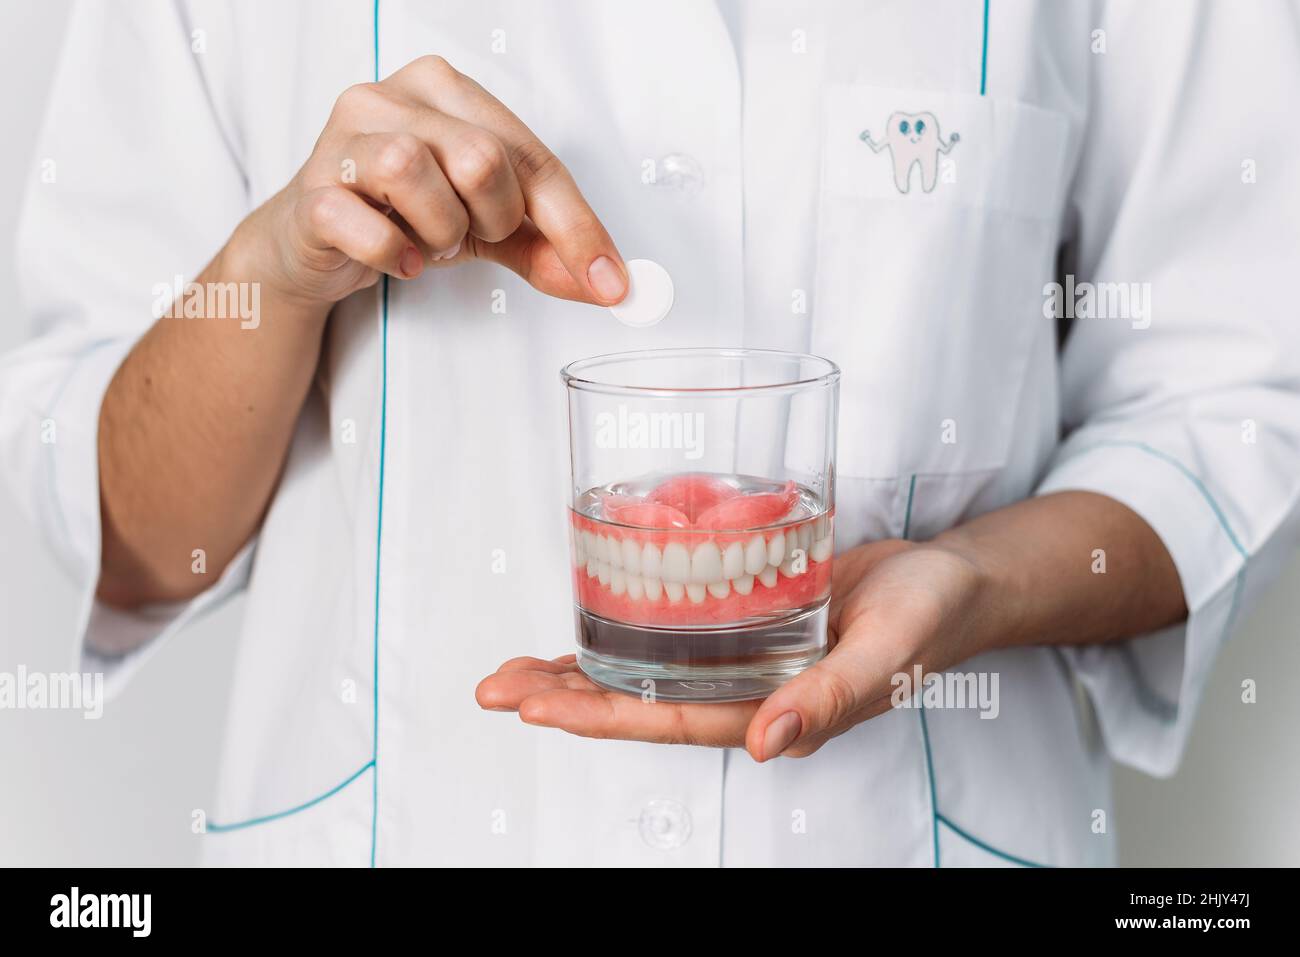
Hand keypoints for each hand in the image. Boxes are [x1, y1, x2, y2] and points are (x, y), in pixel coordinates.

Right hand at [232, 55, 626, 310]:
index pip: (531, 156)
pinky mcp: (312, 190)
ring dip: (440, 233)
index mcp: (446, 90)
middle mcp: (392, 96)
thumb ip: (547, 248)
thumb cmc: (401, 215)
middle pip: (481, 158)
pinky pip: (367, 225)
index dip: (576, 226)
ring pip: (417, 173)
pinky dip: (395, 254)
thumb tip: (608, 282)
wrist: (311, 245)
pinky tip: (400, 258)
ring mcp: (344, 137)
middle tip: (467, 234)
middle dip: (492, 220)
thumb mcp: (487, 227)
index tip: (608, 281)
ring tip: (428, 241)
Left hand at [476, 539, 990, 760]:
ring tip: (513, 669)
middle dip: (563, 698)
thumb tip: (763, 745)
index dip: (600, 717)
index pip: (669, 720)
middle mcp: (744, 689)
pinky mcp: (741, 614)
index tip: (535, 710)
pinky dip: (623, 624)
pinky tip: (584, 619)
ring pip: (645, 667)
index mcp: (772, 710)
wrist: (947, 583)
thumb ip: (830, 699)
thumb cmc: (926, 619)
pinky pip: (670, 625)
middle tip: (494, 688)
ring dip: (578, 670)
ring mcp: (738, 653)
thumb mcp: (886, 655)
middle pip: (638, 700)